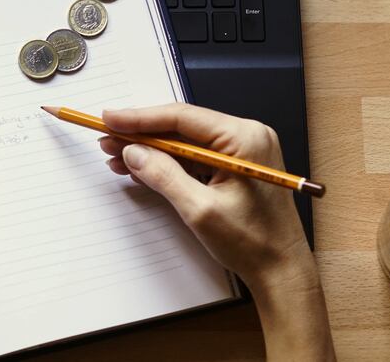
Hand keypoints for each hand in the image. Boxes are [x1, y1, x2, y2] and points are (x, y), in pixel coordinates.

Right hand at [100, 104, 334, 361]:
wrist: (282, 272)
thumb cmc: (254, 244)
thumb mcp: (200, 210)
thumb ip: (164, 175)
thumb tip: (134, 152)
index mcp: (244, 138)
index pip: (182, 117)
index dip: (140, 118)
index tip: (110, 119)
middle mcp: (246, 136)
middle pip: (181, 127)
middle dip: (142, 135)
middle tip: (107, 138)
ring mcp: (242, 151)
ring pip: (184, 142)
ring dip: (151, 150)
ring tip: (116, 156)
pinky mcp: (235, 166)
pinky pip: (194, 157)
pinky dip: (167, 163)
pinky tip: (141, 167)